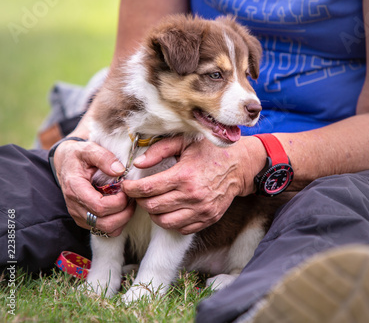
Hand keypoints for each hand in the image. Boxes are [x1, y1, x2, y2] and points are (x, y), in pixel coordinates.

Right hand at [53, 140, 134, 236]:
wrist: (66, 164)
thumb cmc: (79, 156)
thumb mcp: (89, 149)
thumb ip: (104, 157)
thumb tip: (119, 170)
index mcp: (75, 189)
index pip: (99, 207)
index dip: (118, 201)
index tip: (126, 189)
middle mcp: (75, 207)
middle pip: (105, 223)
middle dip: (125, 212)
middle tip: (132, 196)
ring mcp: (80, 216)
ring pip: (107, 229)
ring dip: (123, 218)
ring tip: (129, 201)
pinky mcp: (86, 221)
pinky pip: (106, 230)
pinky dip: (118, 222)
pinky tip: (122, 207)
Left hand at [121, 136, 265, 234]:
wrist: (240, 165)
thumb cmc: (210, 151)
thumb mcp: (185, 142)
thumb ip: (159, 150)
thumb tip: (138, 164)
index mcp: (184, 175)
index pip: (147, 189)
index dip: (131, 189)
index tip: (127, 185)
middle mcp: (193, 196)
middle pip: (152, 207)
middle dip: (140, 201)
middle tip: (139, 193)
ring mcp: (201, 210)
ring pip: (165, 222)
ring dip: (154, 213)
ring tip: (154, 202)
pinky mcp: (208, 219)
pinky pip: (181, 228)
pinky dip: (171, 221)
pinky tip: (171, 209)